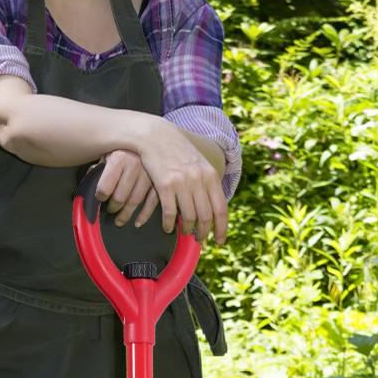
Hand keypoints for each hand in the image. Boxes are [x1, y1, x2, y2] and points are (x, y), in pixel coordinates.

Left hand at [94, 148, 160, 229]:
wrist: (152, 138)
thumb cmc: (126, 148)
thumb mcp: (110, 152)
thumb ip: (100, 168)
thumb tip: (89, 183)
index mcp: (119, 158)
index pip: (105, 186)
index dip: (100, 196)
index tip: (99, 198)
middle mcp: (135, 165)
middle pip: (120, 197)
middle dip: (113, 207)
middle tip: (110, 210)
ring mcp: (150, 175)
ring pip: (135, 202)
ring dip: (126, 215)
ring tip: (119, 220)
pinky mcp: (160, 181)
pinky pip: (152, 203)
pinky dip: (144, 215)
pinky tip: (137, 222)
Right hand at [135, 119, 228, 245]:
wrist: (156, 136)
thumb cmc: (177, 151)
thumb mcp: (199, 163)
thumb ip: (207, 182)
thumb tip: (213, 207)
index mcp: (210, 175)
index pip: (221, 209)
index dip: (222, 229)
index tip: (220, 241)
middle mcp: (198, 180)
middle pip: (205, 217)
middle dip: (204, 233)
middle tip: (200, 240)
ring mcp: (181, 183)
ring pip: (189, 217)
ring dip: (187, 229)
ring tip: (185, 232)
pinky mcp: (164, 185)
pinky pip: (169, 213)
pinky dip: (169, 225)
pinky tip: (168, 228)